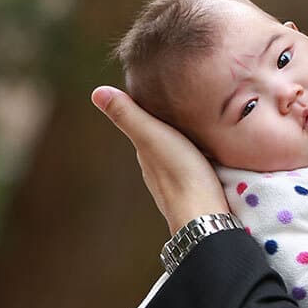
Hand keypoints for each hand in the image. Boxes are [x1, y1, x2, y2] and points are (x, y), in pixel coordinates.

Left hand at [91, 86, 228, 231]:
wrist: (205, 215)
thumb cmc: (180, 173)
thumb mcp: (153, 137)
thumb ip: (128, 115)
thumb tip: (96, 92)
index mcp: (145, 155)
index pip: (144, 128)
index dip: (152, 112)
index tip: (163, 94)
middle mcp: (156, 171)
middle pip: (160, 144)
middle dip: (169, 128)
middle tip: (186, 107)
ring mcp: (176, 185)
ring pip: (177, 158)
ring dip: (185, 145)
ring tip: (201, 129)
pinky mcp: (197, 193)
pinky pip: (195, 170)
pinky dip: (199, 159)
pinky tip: (210, 156)